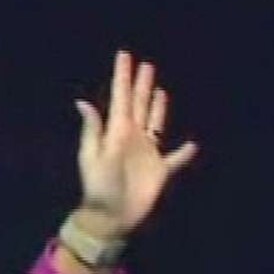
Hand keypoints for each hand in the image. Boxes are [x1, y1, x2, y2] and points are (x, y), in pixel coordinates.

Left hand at [70, 50, 197, 242]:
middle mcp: (134, 137)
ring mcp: (148, 153)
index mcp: (117, 131)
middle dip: (142, 85)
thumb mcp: (93, 157)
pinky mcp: (160, 171)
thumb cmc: (99, 188)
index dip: (123, 77)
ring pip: (156, 123)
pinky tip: (192, 144)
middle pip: (140, 105)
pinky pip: (175, 159)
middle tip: (146, 65)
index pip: (121, 98)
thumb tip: (81, 102)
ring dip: (159, 107)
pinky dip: (184, 153)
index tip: (124, 55)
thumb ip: (93, 129)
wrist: (110, 218)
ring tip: (160, 90)